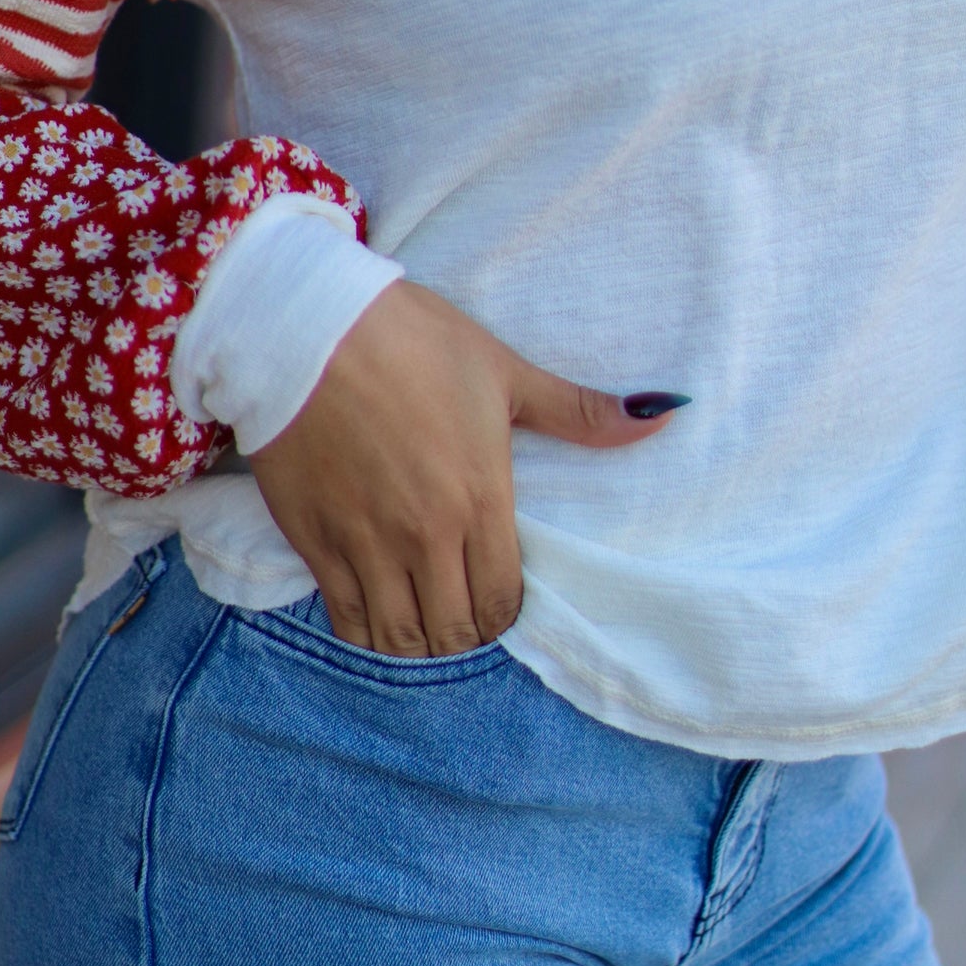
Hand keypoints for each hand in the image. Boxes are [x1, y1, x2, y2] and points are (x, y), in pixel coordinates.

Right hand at [248, 281, 686, 656]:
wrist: (303, 324)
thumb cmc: (409, 339)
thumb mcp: (500, 369)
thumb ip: (577, 411)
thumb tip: (661, 414)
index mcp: (479, 498)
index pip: (501, 603)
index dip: (503, 615)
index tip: (496, 594)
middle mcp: (424, 535)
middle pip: (451, 635)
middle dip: (461, 634)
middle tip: (458, 610)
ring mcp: (365, 543)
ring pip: (397, 639)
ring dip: (414, 641)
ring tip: (418, 615)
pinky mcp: (313, 540)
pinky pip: (344, 619)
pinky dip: (362, 628)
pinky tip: (373, 606)